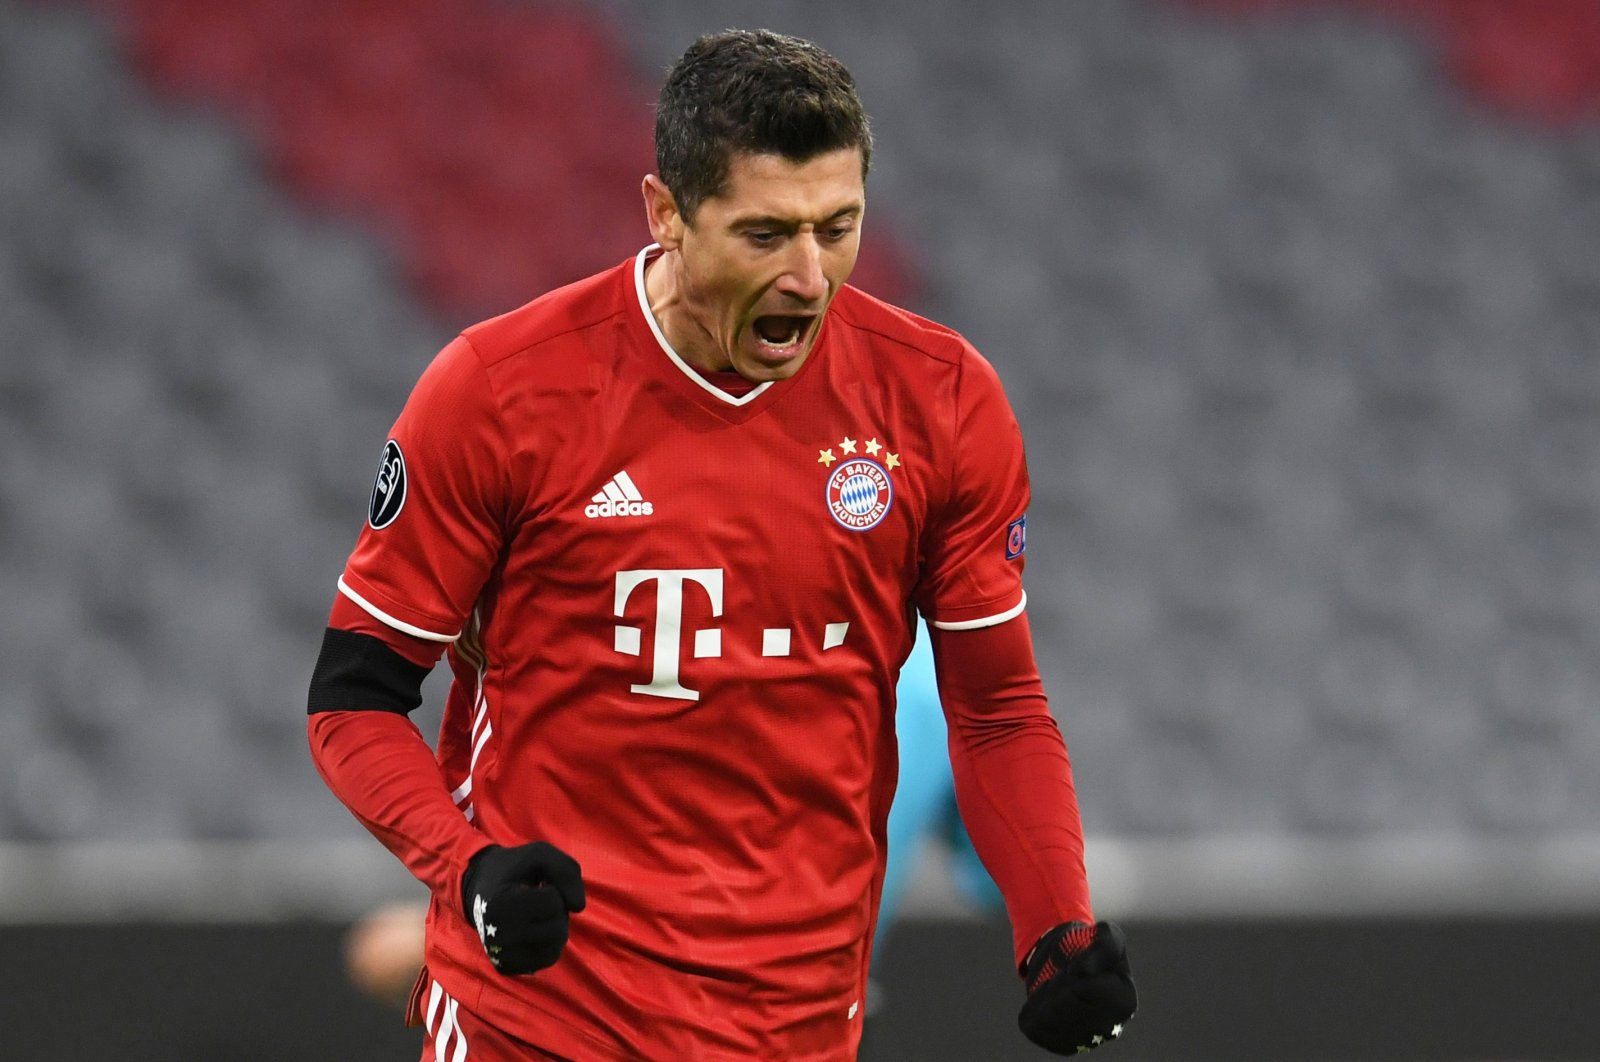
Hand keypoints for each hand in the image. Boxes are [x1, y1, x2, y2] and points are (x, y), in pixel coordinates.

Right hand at [460, 842, 585, 974]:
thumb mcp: (540, 855)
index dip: (552, 890)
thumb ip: (567, 871)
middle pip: (558, 929)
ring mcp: (501, 955)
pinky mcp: (507, 967)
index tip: (532, 886)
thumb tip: (579, 907)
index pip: (553, 903)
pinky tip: (533, 930)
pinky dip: (549, 943)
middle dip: (557, 911)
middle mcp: (498, 936)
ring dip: (555, 926)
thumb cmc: (514, 869)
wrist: (481, 888)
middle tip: (536, 901)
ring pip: (556, 947)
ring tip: (535, 914)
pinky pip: (548, 959)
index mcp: (501, 905)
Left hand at [1018, 920, 1135, 1054]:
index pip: (1082, 988)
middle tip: (1064, 974)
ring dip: (1043, 994)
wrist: (1074, 965)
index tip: (1078, 964)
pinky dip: (1032, 1007)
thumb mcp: (1106, 935)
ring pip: (1044, 1019)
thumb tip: (1085, 971)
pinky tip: (1047, 1002)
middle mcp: (1108, 1030)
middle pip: (1060, 1007)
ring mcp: (1084, 1043)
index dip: (1072, 970)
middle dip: (1056, 982)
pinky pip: (1031, 1026)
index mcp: (1125, 1002)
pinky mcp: (1059, 1046)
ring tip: (1056, 986)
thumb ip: (1103, 946)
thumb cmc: (1093, 949)